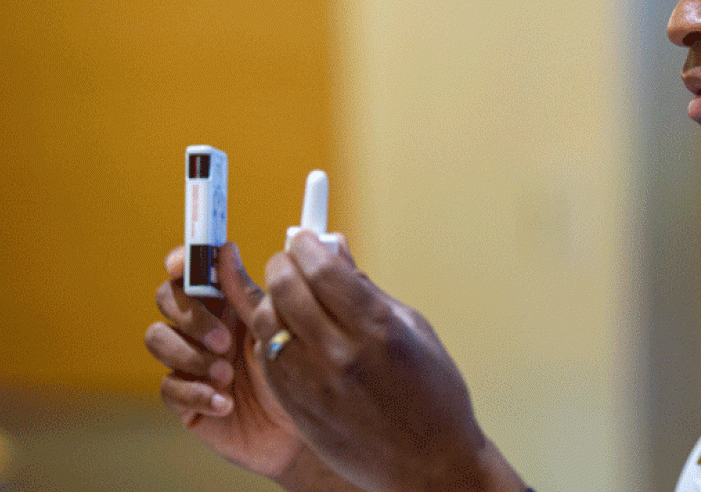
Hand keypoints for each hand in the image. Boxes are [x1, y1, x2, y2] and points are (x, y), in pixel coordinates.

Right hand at [145, 243, 303, 480]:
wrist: (299, 430)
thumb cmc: (294, 372)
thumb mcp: (276, 330)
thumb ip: (249, 294)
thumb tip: (226, 250)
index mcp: (225, 300)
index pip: (189, 270)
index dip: (180, 261)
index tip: (182, 264)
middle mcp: (201, 325)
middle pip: (166, 298)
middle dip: (191, 315)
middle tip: (224, 340)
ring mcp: (188, 360)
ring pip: (157, 338)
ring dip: (190, 354)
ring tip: (227, 375)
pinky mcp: (183, 397)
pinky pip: (169, 387)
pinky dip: (197, 393)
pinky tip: (225, 402)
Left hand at [221, 230, 525, 491]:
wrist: (430, 463)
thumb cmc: (433, 393)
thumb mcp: (413, 329)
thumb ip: (367, 288)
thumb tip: (334, 247)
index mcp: (379, 328)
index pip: (322, 269)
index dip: (305, 245)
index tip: (302, 237)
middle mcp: (343, 355)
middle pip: (287, 290)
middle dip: (283, 264)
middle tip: (289, 259)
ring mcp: (316, 385)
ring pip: (267, 323)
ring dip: (272, 299)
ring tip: (288, 295)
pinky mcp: (299, 408)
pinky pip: (268, 358)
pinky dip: (272, 336)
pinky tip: (287, 330)